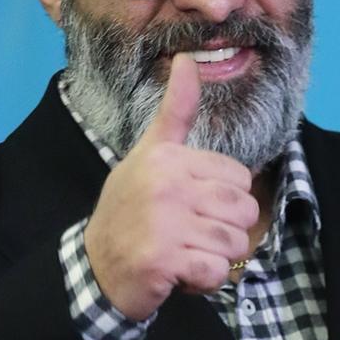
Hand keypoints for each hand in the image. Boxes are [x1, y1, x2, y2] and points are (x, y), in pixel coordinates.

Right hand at [83, 52, 260, 319]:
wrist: (96, 267)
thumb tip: (188, 58)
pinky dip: (205, 281)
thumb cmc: (130, 210)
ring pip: (235, 242)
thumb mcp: (149, 154)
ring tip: (184, 253)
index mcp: (167, 158)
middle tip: (191, 235)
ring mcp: (162, 223)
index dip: (224, 201)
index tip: (190, 207)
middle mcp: (165, 185)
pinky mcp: (162, 260)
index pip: (240, 179)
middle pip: (244, 210)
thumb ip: (175, 111)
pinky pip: (217, 272)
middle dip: (226, 231)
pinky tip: (180, 275)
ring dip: (216, 257)